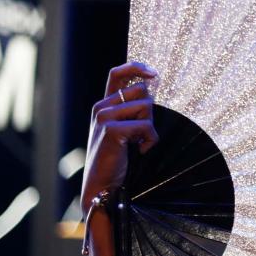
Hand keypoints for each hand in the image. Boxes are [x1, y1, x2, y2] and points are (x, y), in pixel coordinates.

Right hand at [81, 61, 159, 210]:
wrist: (102, 188)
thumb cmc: (117, 161)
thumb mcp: (124, 131)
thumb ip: (133, 110)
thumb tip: (154, 86)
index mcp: (103, 105)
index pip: (117, 73)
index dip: (137, 67)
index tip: (154, 74)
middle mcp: (101, 107)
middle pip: (142, 91)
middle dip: (150, 112)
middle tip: (141, 134)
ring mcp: (103, 117)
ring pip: (146, 107)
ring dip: (150, 128)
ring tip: (138, 145)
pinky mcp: (110, 130)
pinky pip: (146, 126)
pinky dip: (150, 141)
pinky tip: (140, 151)